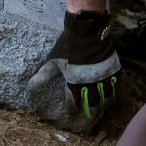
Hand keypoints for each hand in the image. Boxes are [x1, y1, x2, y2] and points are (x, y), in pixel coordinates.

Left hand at [29, 10, 120, 127]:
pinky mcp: (114, 69)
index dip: (72, 108)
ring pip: (108, 98)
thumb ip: (43, 76)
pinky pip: (116, 85)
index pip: (74, 104)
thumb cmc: (68, 48)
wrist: (87, 32)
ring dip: (104, 102)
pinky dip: (113, 89)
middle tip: (89, 113)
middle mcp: (91, 86)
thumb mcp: (53, 63)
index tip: (71, 109)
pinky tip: (111, 89)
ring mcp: (105, 78)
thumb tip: (30, 87)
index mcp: (76, 85)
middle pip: (93, 104)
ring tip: (103, 104)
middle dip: (90, 109)